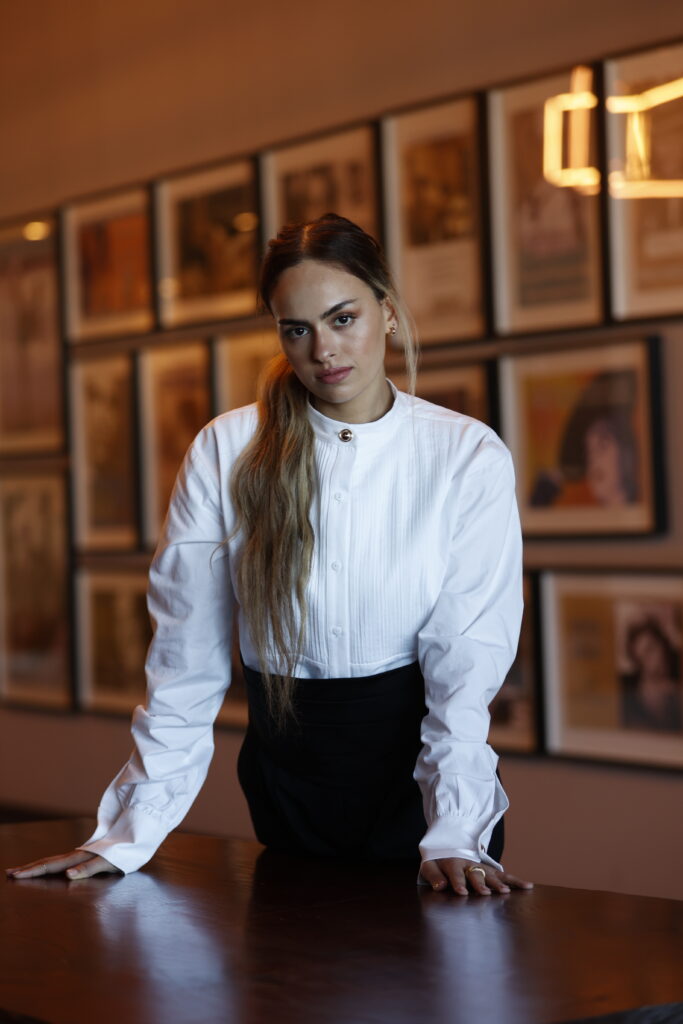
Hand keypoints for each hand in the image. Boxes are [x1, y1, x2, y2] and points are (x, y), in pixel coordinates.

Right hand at [5, 850, 119, 879]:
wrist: (136, 836)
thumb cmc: (124, 851)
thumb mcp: (109, 861)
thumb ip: (89, 868)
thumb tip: (67, 875)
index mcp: (79, 857)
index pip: (50, 865)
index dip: (32, 871)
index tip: (15, 875)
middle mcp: (77, 855)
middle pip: (48, 862)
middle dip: (29, 868)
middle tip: (10, 873)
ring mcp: (81, 854)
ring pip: (53, 861)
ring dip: (37, 866)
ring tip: (22, 871)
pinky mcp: (86, 856)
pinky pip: (62, 862)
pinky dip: (49, 866)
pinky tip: (47, 869)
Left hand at [420, 856, 532, 895]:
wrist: (447, 846)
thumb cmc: (437, 863)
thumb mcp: (429, 867)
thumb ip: (433, 876)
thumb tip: (440, 887)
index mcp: (452, 864)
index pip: (455, 874)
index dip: (458, 883)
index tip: (462, 893)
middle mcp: (469, 864)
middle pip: (475, 874)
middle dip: (481, 884)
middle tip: (486, 893)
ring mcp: (480, 866)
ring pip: (491, 874)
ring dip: (499, 883)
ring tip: (506, 892)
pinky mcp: (489, 870)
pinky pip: (503, 875)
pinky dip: (515, 880)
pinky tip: (527, 886)